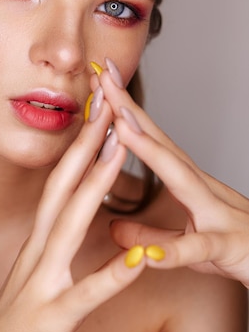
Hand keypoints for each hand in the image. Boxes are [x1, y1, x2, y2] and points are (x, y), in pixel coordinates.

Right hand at [0, 98, 143, 331]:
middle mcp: (38, 253)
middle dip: (86, 146)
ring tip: (118, 152)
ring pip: (71, 225)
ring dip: (95, 187)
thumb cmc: (15, 326)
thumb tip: (71, 219)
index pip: (60, 185)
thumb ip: (54, 246)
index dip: (79, 148)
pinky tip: (139, 259)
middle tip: (107, 107)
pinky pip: (86, 294)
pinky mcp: (51, 317)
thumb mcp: (35, 276)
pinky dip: (112, 275)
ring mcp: (42, 282)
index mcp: (38, 243)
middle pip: (63, 189)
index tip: (98, 116)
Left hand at [97, 59, 248, 287]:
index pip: (149, 140)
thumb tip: (113, 228)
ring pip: (180, 178)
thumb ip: (148, 235)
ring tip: (121, 126)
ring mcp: (216, 214)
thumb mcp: (186, 242)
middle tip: (100, 76)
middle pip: (160, 143)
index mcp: (186, 184)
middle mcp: (201, 188)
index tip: (97, 80)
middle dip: (128, 110)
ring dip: (151, 150)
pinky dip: (174, 251)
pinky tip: (149, 256)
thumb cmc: (237, 249)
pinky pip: (198, 249)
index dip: (121, 111)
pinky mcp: (227, 247)